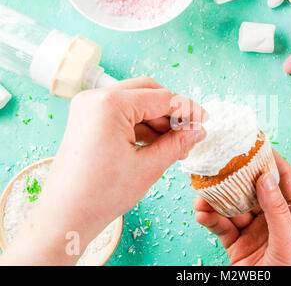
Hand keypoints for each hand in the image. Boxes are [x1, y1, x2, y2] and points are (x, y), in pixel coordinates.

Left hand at [0, 77, 206, 264]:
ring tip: (176, 146)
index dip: (187, 109)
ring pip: (136, 103)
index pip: (161, 98)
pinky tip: (158, 145)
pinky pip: (123, 115)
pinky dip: (142, 127)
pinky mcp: (88, 121)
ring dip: (158, 121)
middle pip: (147, 92)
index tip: (205, 121)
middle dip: (172, 112)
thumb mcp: (148, 167)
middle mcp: (96, 98)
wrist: (65, 216)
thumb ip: (177, 143)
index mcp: (109, 104)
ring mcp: (89, 109)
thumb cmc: (101, 194)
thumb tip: (198, 131)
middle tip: (190, 133)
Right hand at [194, 150, 290, 265]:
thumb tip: (266, 178)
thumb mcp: (288, 243)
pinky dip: (210, 219)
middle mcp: (272, 219)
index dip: (273, 161)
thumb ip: (277, 211)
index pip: (284, 181)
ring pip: (232, 207)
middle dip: (236, 178)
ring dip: (216, 200)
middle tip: (220, 164)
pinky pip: (221, 227)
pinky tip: (201, 214)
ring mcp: (252, 231)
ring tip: (201, 195)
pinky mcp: (236, 245)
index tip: (258, 144)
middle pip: (253, 190)